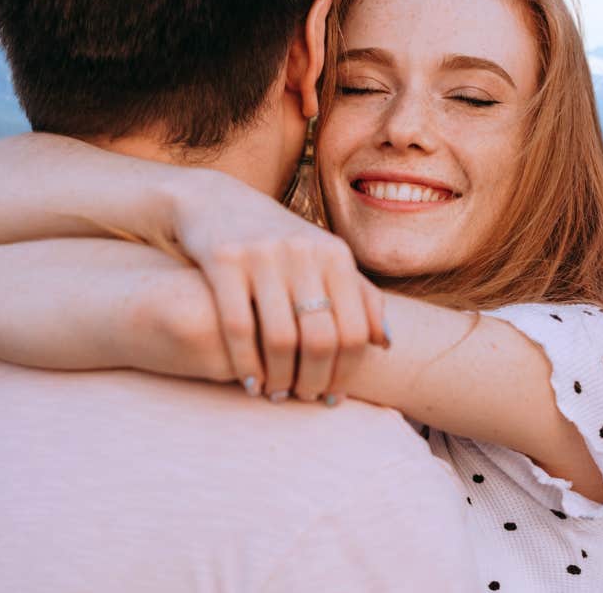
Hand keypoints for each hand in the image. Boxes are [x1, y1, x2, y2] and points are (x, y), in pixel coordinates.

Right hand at [168, 172, 388, 403]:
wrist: (217, 204)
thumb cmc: (279, 242)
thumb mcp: (323, 259)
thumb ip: (359, 295)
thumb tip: (386, 343)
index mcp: (335, 255)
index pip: (354, 331)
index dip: (346, 372)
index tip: (333, 395)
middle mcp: (304, 252)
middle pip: (320, 339)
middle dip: (313, 380)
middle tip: (304, 398)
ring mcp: (263, 254)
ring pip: (279, 338)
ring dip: (279, 378)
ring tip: (277, 394)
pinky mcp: (224, 259)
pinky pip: (238, 326)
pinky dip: (245, 363)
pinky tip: (249, 383)